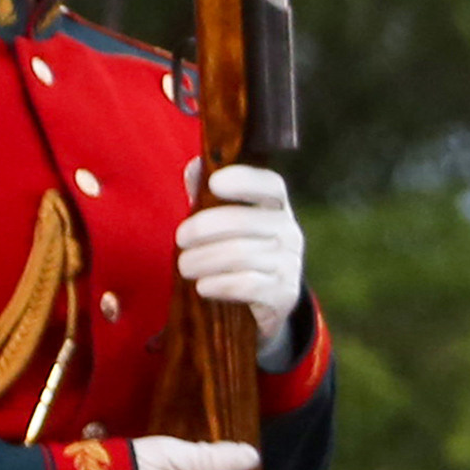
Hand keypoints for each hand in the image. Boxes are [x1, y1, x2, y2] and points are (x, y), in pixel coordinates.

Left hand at [177, 163, 303, 365]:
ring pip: (240, 255)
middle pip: (244, 221)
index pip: (270, 185)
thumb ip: (209, 195)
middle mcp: (289, 232)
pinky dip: (218, 284)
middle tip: (180, 239)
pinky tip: (202, 286)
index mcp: (278, 208)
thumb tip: (195, 166)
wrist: (268, 303)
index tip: (214, 182)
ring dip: (204, 260)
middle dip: (204, 228)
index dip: (244, 180)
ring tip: (185, 266)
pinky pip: (246, 284)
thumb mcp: (227, 224)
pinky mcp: (283, 293)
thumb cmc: (242, 253)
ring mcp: (289, 263)